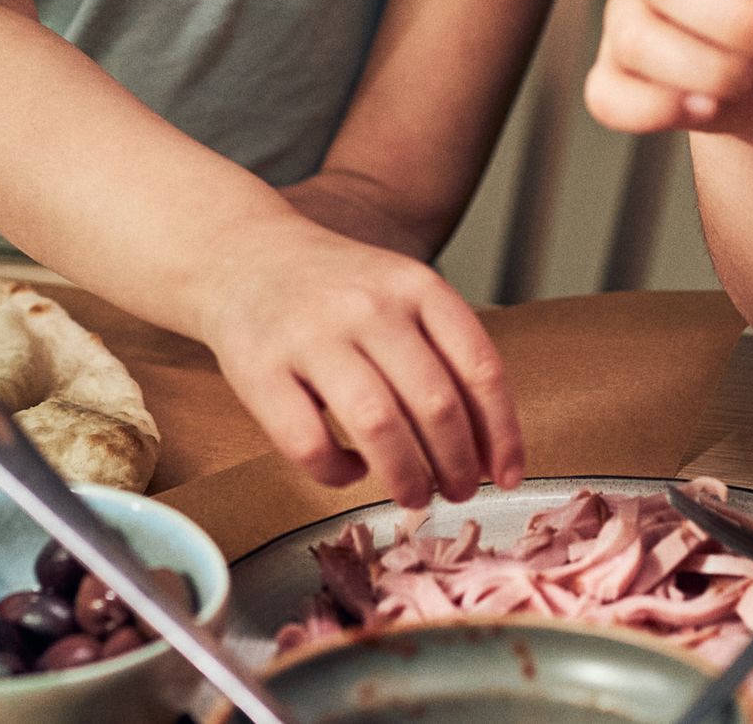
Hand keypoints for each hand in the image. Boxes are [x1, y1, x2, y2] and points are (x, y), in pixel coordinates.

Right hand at [188, 215, 524, 507]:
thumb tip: (491, 449)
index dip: (502, 433)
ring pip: (378, 426)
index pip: (479, 368)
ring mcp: (312, 336)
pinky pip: (310, 443)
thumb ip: (444, 354)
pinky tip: (349, 469)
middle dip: (457, 465)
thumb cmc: (338, 292)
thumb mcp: (402, 295)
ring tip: (414, 495)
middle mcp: (368, 306)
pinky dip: (338, 472)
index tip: (507, 475)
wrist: (245, 256)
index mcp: (415, 285)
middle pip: (435, 404)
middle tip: (460, 493)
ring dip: (407, 477)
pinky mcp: (260, 370)